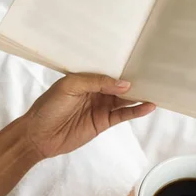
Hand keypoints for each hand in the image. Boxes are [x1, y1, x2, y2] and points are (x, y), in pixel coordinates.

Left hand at [23, 73, 155, 157]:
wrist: (38, 136)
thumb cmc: (48, 107)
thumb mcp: (69, 87)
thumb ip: (96, 82)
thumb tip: (124, 84)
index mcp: (86, 78)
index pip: (108, 70)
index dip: (122, 66)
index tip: (140, 60)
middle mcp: (95, 91)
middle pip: (119, 84)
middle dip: (135, 79)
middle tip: (154, 73)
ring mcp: (100, 106)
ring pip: (124, 99)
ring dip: (139, 95)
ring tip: (156, 89)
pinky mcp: (103, 122)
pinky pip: (123, 115)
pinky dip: (135, 111)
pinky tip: (148, 106)